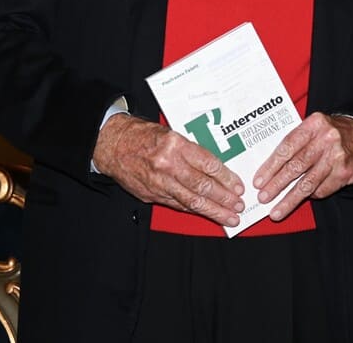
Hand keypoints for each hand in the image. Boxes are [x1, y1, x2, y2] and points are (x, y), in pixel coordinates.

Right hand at [92, 113, 244, 227]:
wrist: (113, 145)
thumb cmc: (144, 136)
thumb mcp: (172, 134)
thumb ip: (193, 151)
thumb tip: (218, 168)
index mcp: (176, 145)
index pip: (208, 164)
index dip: (226, 178)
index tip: (239, 186)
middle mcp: (168, 165)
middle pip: (203, 186)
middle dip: (224, 198)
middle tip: (239, 205)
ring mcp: (159, 182)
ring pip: (192, 201)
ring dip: (214, 211)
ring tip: (229, 217)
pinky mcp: (152, 195)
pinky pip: (178, 205)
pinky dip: (195, 210)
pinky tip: (207, 214)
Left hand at [252, 113, 352, 220]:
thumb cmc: (333, 132)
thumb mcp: (315, 126)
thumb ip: (296, 140)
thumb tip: (270, 167)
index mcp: (314, 124)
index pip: (287, 147)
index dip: (271, 166)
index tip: (258, 180)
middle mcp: (326, 139)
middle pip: (296, 166)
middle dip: (276, 185)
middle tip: (263, 197)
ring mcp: (337, 157)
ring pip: (308, 183)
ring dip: (289, 200)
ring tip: (275, 212)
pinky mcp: (346, 173)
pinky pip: (322, 189)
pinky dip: (311, 195)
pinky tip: (302, 198)